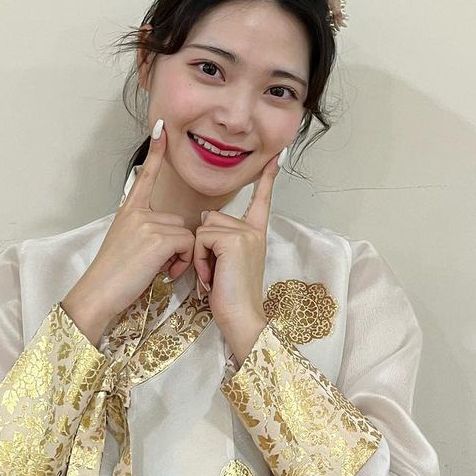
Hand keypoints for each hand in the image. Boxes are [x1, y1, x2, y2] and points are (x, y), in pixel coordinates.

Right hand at [66, 122, 192, 331]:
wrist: (98, 294)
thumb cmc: (112, 277)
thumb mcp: (124, 244)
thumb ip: (143, 231)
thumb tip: (168, 234)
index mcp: (128, 212)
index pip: (144, 176)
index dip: (155, 153)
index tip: (160, 129)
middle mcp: (137, 212)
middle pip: (178, 222)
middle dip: (175, 246)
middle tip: (156, 265)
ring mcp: (147, 223)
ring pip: (185, 234)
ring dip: (179, 256)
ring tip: (156, 270)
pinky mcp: (157, 237)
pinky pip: (187, 244)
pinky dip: (181, 262)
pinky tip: (162, 272)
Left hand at [194, 149, 281, 356]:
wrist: (241, 318)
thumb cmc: (230, 297)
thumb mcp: (227, 263)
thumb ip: (222, 240)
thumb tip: (206, 221)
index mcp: (255, 234)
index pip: (261, 200)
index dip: (267, 179)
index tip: (275, 157)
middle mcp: (254, 230)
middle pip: (212, 218)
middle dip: (204, 246)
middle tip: (215, 272)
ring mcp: (246, 233)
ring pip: (204, 228)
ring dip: (200, 254)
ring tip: (214, 275)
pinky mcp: (234, 239)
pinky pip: (202, 238)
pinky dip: (200, 259)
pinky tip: (212, 275)